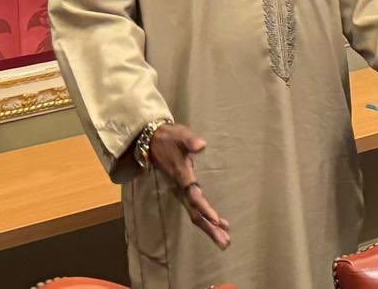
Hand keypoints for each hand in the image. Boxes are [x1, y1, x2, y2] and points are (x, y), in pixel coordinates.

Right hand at [148, 123, 229, 249]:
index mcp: (182, 175)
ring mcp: (181, 191)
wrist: (151, 141)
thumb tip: (201, 145)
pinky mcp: (183, 191)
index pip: (194, 196)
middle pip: (196, 213)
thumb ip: (190, 141)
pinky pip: (195, 208)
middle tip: (225, 243)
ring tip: (225, 241)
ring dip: (210, 228)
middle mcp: (180, 188)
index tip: (217, 220)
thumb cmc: (170, 137)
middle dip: (210, 228)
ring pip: (195, 214)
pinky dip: (207, 218)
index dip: (205, 208)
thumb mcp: (180, 134)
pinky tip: (220, 224)